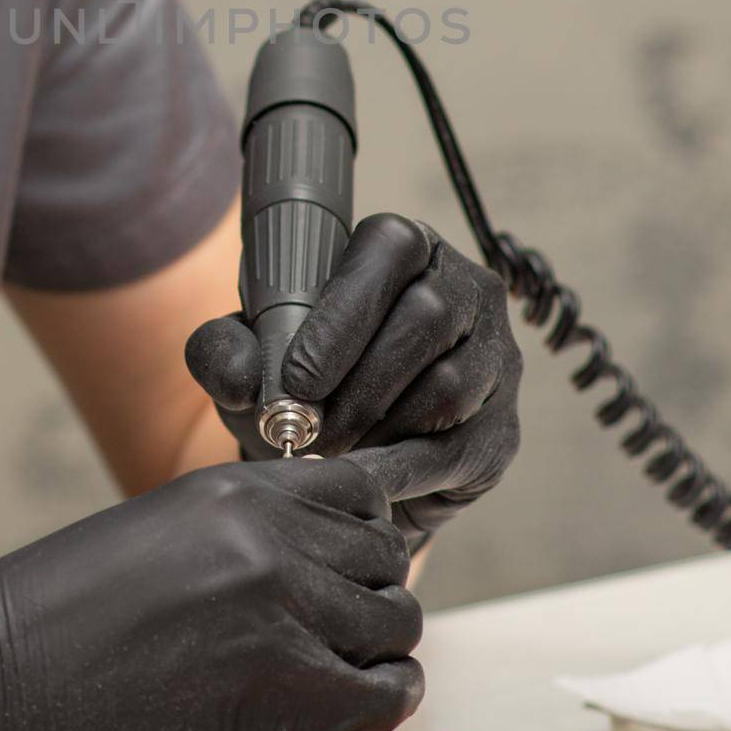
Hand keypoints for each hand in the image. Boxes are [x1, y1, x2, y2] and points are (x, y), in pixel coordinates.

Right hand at [0, 457, 422, 730]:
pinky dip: (376, 697)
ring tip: (334, 665)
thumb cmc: (53, 614)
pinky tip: (339, 704)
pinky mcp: (288, 698)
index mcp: (234, 490)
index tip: (352, 552)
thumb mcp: (158, 530)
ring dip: (373, 643)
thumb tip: (311, 545)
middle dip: (368, 585)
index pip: (357, 485)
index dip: (362, 522)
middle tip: (337, 620)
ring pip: (394, 620)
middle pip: (384, 553)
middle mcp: (270, 541)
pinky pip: (385, 689)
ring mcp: (284, 616)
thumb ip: (240, 526)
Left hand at [186, 215, 521, 548]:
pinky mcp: (504, 425)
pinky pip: (460, 446)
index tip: (296, 379)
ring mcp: (496, 356)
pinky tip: (362, 482)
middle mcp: (466, 289)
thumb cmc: (302, 386)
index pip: (388, 249)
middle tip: (306, 433)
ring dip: (379, 428)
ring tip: (329, 455)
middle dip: (357, 385)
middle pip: (426, 318)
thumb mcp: (252, 363)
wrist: (346, 457)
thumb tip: (243, 376)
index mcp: (406, 247)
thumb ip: (226, 352)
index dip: (343, 314)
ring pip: (448, 386)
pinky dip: (402, 471)